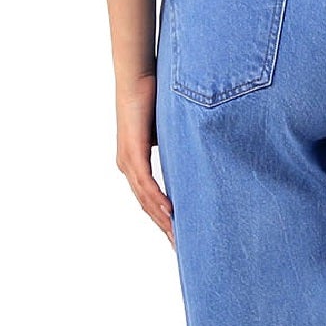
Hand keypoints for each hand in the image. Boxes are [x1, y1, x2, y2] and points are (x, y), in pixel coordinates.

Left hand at [116, 74, 174, 245]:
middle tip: (179, 248)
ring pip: (144, 198)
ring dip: (161, 219)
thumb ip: (178, 149)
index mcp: (135, 164)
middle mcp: (128, 166)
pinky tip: (169, 212)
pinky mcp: (131, 151)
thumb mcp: (170, 132)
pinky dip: (157, 199)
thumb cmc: (154, 100)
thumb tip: (197, 158)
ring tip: (177, 236)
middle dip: (163, 227)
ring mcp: (128, 160)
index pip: (148, 199)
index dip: (162, 219)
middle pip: (145, 205)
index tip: (177, 236)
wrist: (138, 77)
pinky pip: (145, 182)